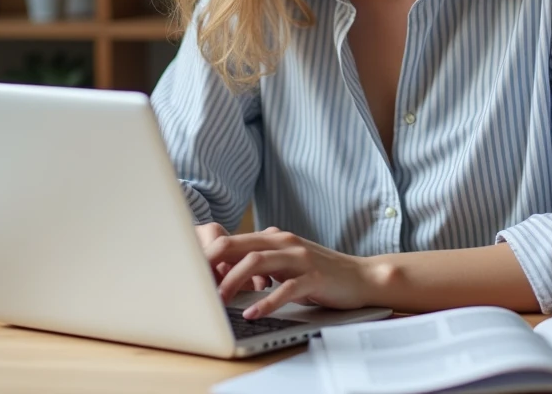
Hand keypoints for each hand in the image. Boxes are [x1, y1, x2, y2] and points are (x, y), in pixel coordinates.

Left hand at [205, 227, 376, 319]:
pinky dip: (266, 302)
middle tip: (195, 284)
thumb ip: (261, 262)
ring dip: (234, 280)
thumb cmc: (320, 273)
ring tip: (219, 300)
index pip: (232, 240)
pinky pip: (286, 288)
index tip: (190, 274)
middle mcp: (284, 242)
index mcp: (274, 237)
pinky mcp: (314, 276)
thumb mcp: (286, 263)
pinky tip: (253, 314)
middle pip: (239, 245)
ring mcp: (300, 258)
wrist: (361, 277)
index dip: (208, 255)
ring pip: (258, 261)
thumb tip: (224, 274)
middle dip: (212, 263)